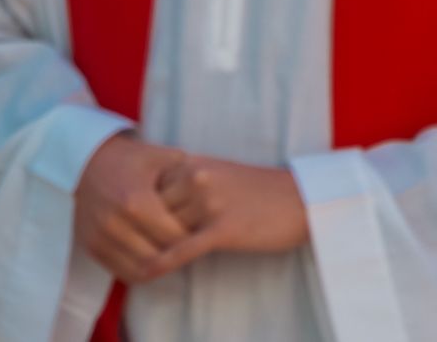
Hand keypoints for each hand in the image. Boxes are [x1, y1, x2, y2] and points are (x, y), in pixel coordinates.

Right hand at [73, 134, 191, 283]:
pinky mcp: (91, 247)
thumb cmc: (131, 159)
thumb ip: (186, 176)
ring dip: (161, 267)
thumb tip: (212, 191)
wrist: (86, 163)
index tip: (203, 232)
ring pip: (140, 270)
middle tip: (192, 246)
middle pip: (158, 256)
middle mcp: (115, 224)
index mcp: (135, 201)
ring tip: (176, 254)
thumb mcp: (162, 158)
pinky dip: (142, 272)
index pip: (173, 236)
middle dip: (179, 255)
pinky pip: (122, 273)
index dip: (193, 238)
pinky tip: (156, 259)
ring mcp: (100, 238)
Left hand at [147, 157, 308, 274]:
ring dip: (154, 247)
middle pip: (151, 212)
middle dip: (146, 230)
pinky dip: (162, 263)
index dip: (142, 210)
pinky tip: (149, 273)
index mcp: (194, 163)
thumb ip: (184, 181)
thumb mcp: (217, 172)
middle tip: (139, 246)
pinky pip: (181, 250)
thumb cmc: (259, 189)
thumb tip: (150, 201)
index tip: (135, 223)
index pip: (147, 190)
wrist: (302, 199)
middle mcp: (198, 178)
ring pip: (164, 232)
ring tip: (144, 260)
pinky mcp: (222, 229)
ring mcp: (210, 203)